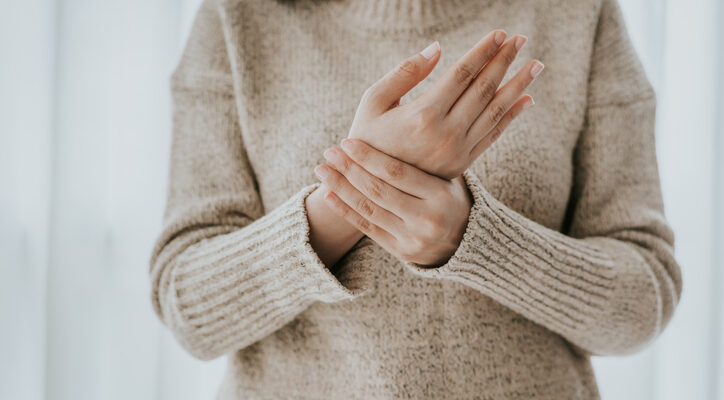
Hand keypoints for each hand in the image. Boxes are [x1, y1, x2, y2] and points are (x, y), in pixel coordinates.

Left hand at [313, 138, 472, 266]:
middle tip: (329, 151)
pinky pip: (367, 228)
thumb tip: (399, 113)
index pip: (397, 172)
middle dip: (349, 169)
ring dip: (341, 188)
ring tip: (322, 171)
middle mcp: (428, 219)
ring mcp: (414, 238)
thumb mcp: (447, 176)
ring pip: (369, 209)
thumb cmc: (449, 196)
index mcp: (441, 194)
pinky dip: (345, 211)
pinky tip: (328, 196)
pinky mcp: (402, 252)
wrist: (466, 241)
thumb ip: (423, 157)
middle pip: (378, 190)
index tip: (347, 142)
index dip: (368, 157)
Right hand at [348, 30, 542, 179]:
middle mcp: (446, 134)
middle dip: (505, 61)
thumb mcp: (372, 102)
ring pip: (495, 112)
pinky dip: (511, 116)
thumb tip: (438, 48)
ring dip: (518, 86)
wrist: (369, 188)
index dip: (483, 51)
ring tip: (534, 64)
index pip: (462, 74)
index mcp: (423, 115)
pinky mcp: (462, 164)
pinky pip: (493, 135)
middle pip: (484, 89)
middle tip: (522, 39)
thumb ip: (404, 73)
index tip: (500, 33)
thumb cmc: (365, 138)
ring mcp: (457, 151)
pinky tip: (526, 99)